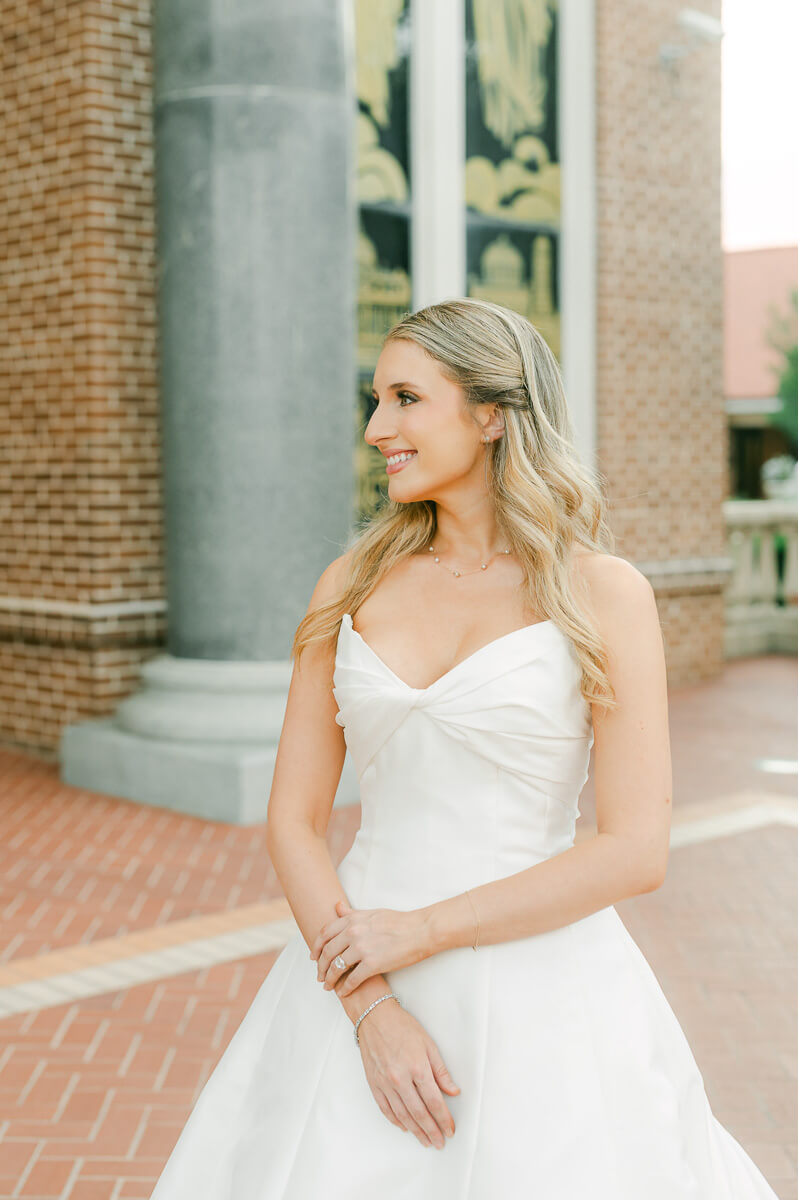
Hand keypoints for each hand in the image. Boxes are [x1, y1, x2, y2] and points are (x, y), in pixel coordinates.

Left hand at [310, 899, 429, 995]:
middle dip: (320, 967)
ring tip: (328, 986)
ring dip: (330, 980)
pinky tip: (343, 993)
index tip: (313, 957)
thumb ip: (351, 913)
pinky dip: (345, 989)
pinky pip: (352, 980)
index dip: (316, 948)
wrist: (419, 931)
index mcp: (352, 920)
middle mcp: (353, 933)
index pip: (324, 934)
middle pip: (327, 953)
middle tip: (319, 976)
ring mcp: (362, 949)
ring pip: (337, 968)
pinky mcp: (372, 965)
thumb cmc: (398, 921)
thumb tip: (337, 906)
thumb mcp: (371, 912)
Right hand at [355, 998, 459, 1148]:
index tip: (450, 1129)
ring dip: (416, 1131)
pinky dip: (396, 1121)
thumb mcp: (428, 1044)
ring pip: (403, 1115)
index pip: (434, 1101)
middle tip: (439, 1142)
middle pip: (419, 1113)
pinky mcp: (374, 1084)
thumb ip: (441, 1071)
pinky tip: (405, 1127)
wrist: (374, 1018)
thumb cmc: (402, 1027)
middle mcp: (400, 1079)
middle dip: (431, 1131)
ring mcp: (385, 1083)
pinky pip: (386, 1109)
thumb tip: (453, 1091)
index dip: (444, 1119)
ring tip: (425, 1140)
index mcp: (417, 1067)